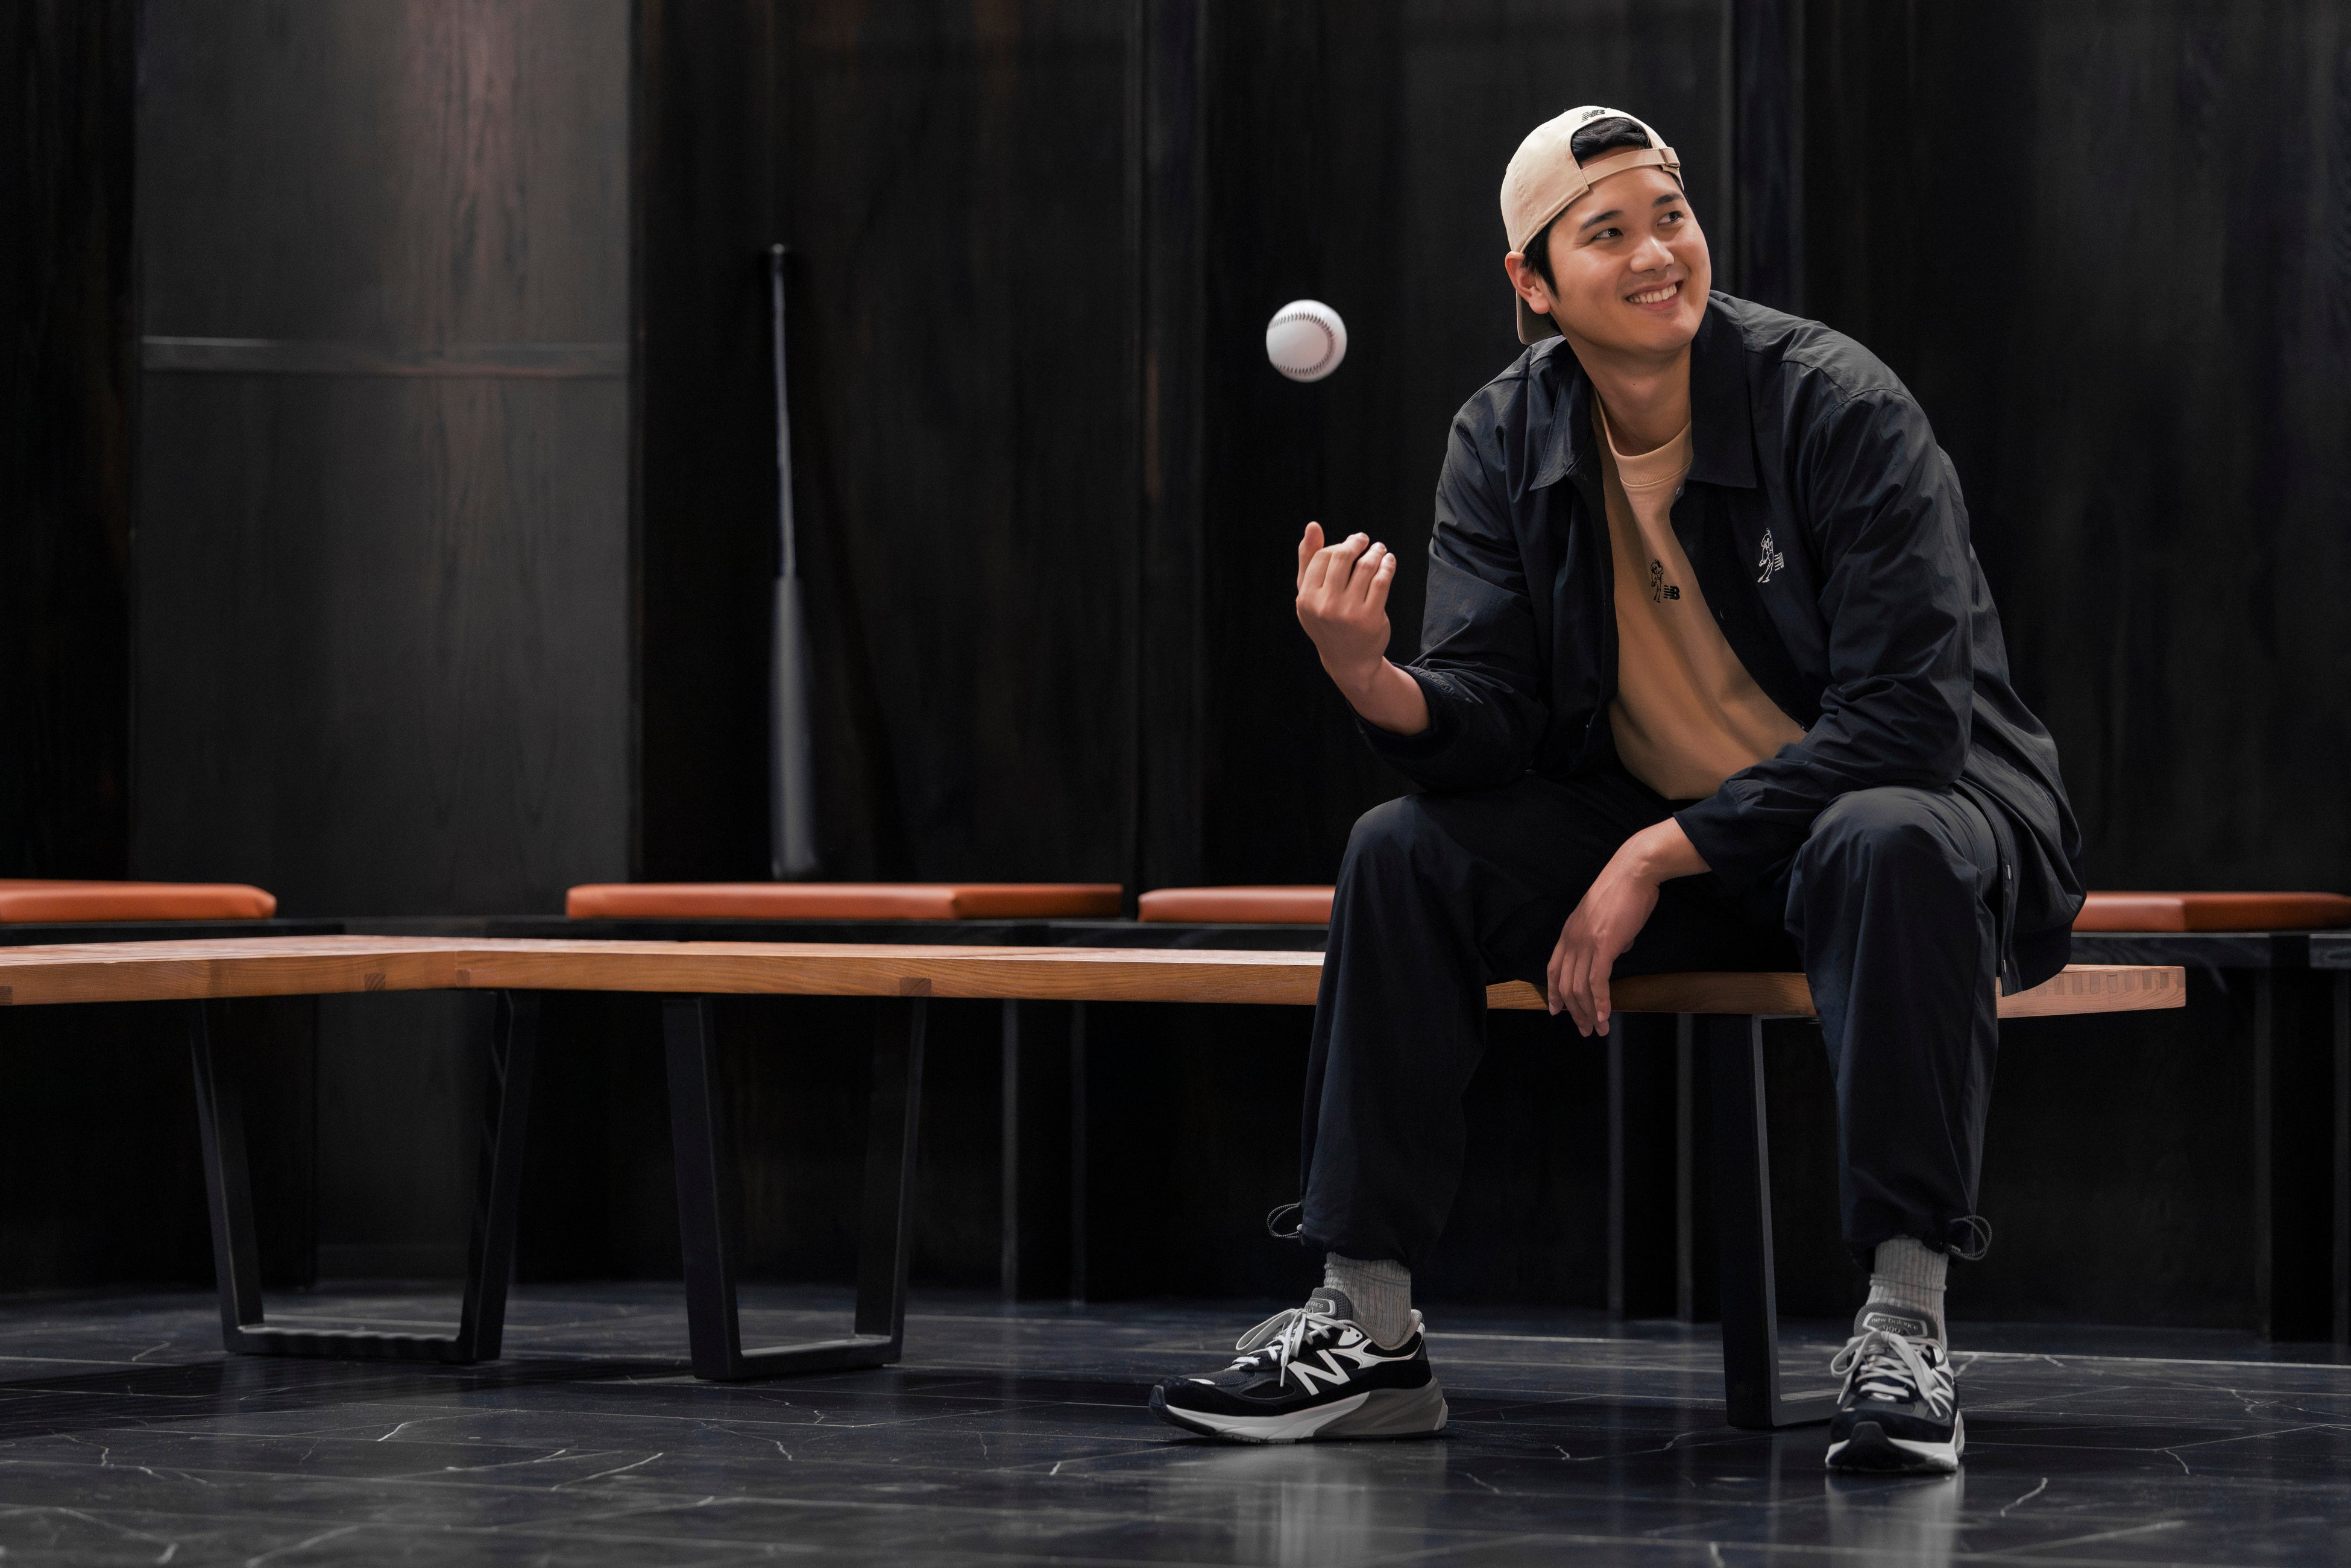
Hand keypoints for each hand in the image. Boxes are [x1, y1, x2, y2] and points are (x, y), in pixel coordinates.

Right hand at [1293, 523, 1429, 734]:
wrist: (1348, 660)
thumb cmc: (1327, 620)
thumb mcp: (1311, 595)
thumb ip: (1308, 560)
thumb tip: (1313, 525)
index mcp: (1306, 599)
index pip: (1323, 557)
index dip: (1338, 547)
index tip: (1350, 545)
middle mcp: (1325, 606)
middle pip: (1342, 558)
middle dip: (1356, 543)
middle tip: (1365, 540)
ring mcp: (1348, 613)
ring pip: (1365, 567)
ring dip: (1375, 552)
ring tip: (1380, 549)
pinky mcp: (1371, 618)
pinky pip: (1382, 581)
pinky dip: (1387, 566)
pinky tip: (1389, 561)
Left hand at [1546, 819, 1709, 1034]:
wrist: (1633, 871)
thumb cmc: (1624, 892)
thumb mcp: (1606, 918)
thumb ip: (1607, 937)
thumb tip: (1619, 949)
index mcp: (1569, 932)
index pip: (1554, 969)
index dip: (1553, 993)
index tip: (1556, 1011)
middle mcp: (1572, 940)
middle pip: (1565, 985)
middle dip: (1574, 1012)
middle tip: (1584, 1030)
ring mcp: (1586, 943)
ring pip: (1579, 988)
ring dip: (1588, 1013)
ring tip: (1597, 1030)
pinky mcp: (1604, 945)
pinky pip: (1597, 981)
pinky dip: (1601, 1002)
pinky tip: (1605, 1016)